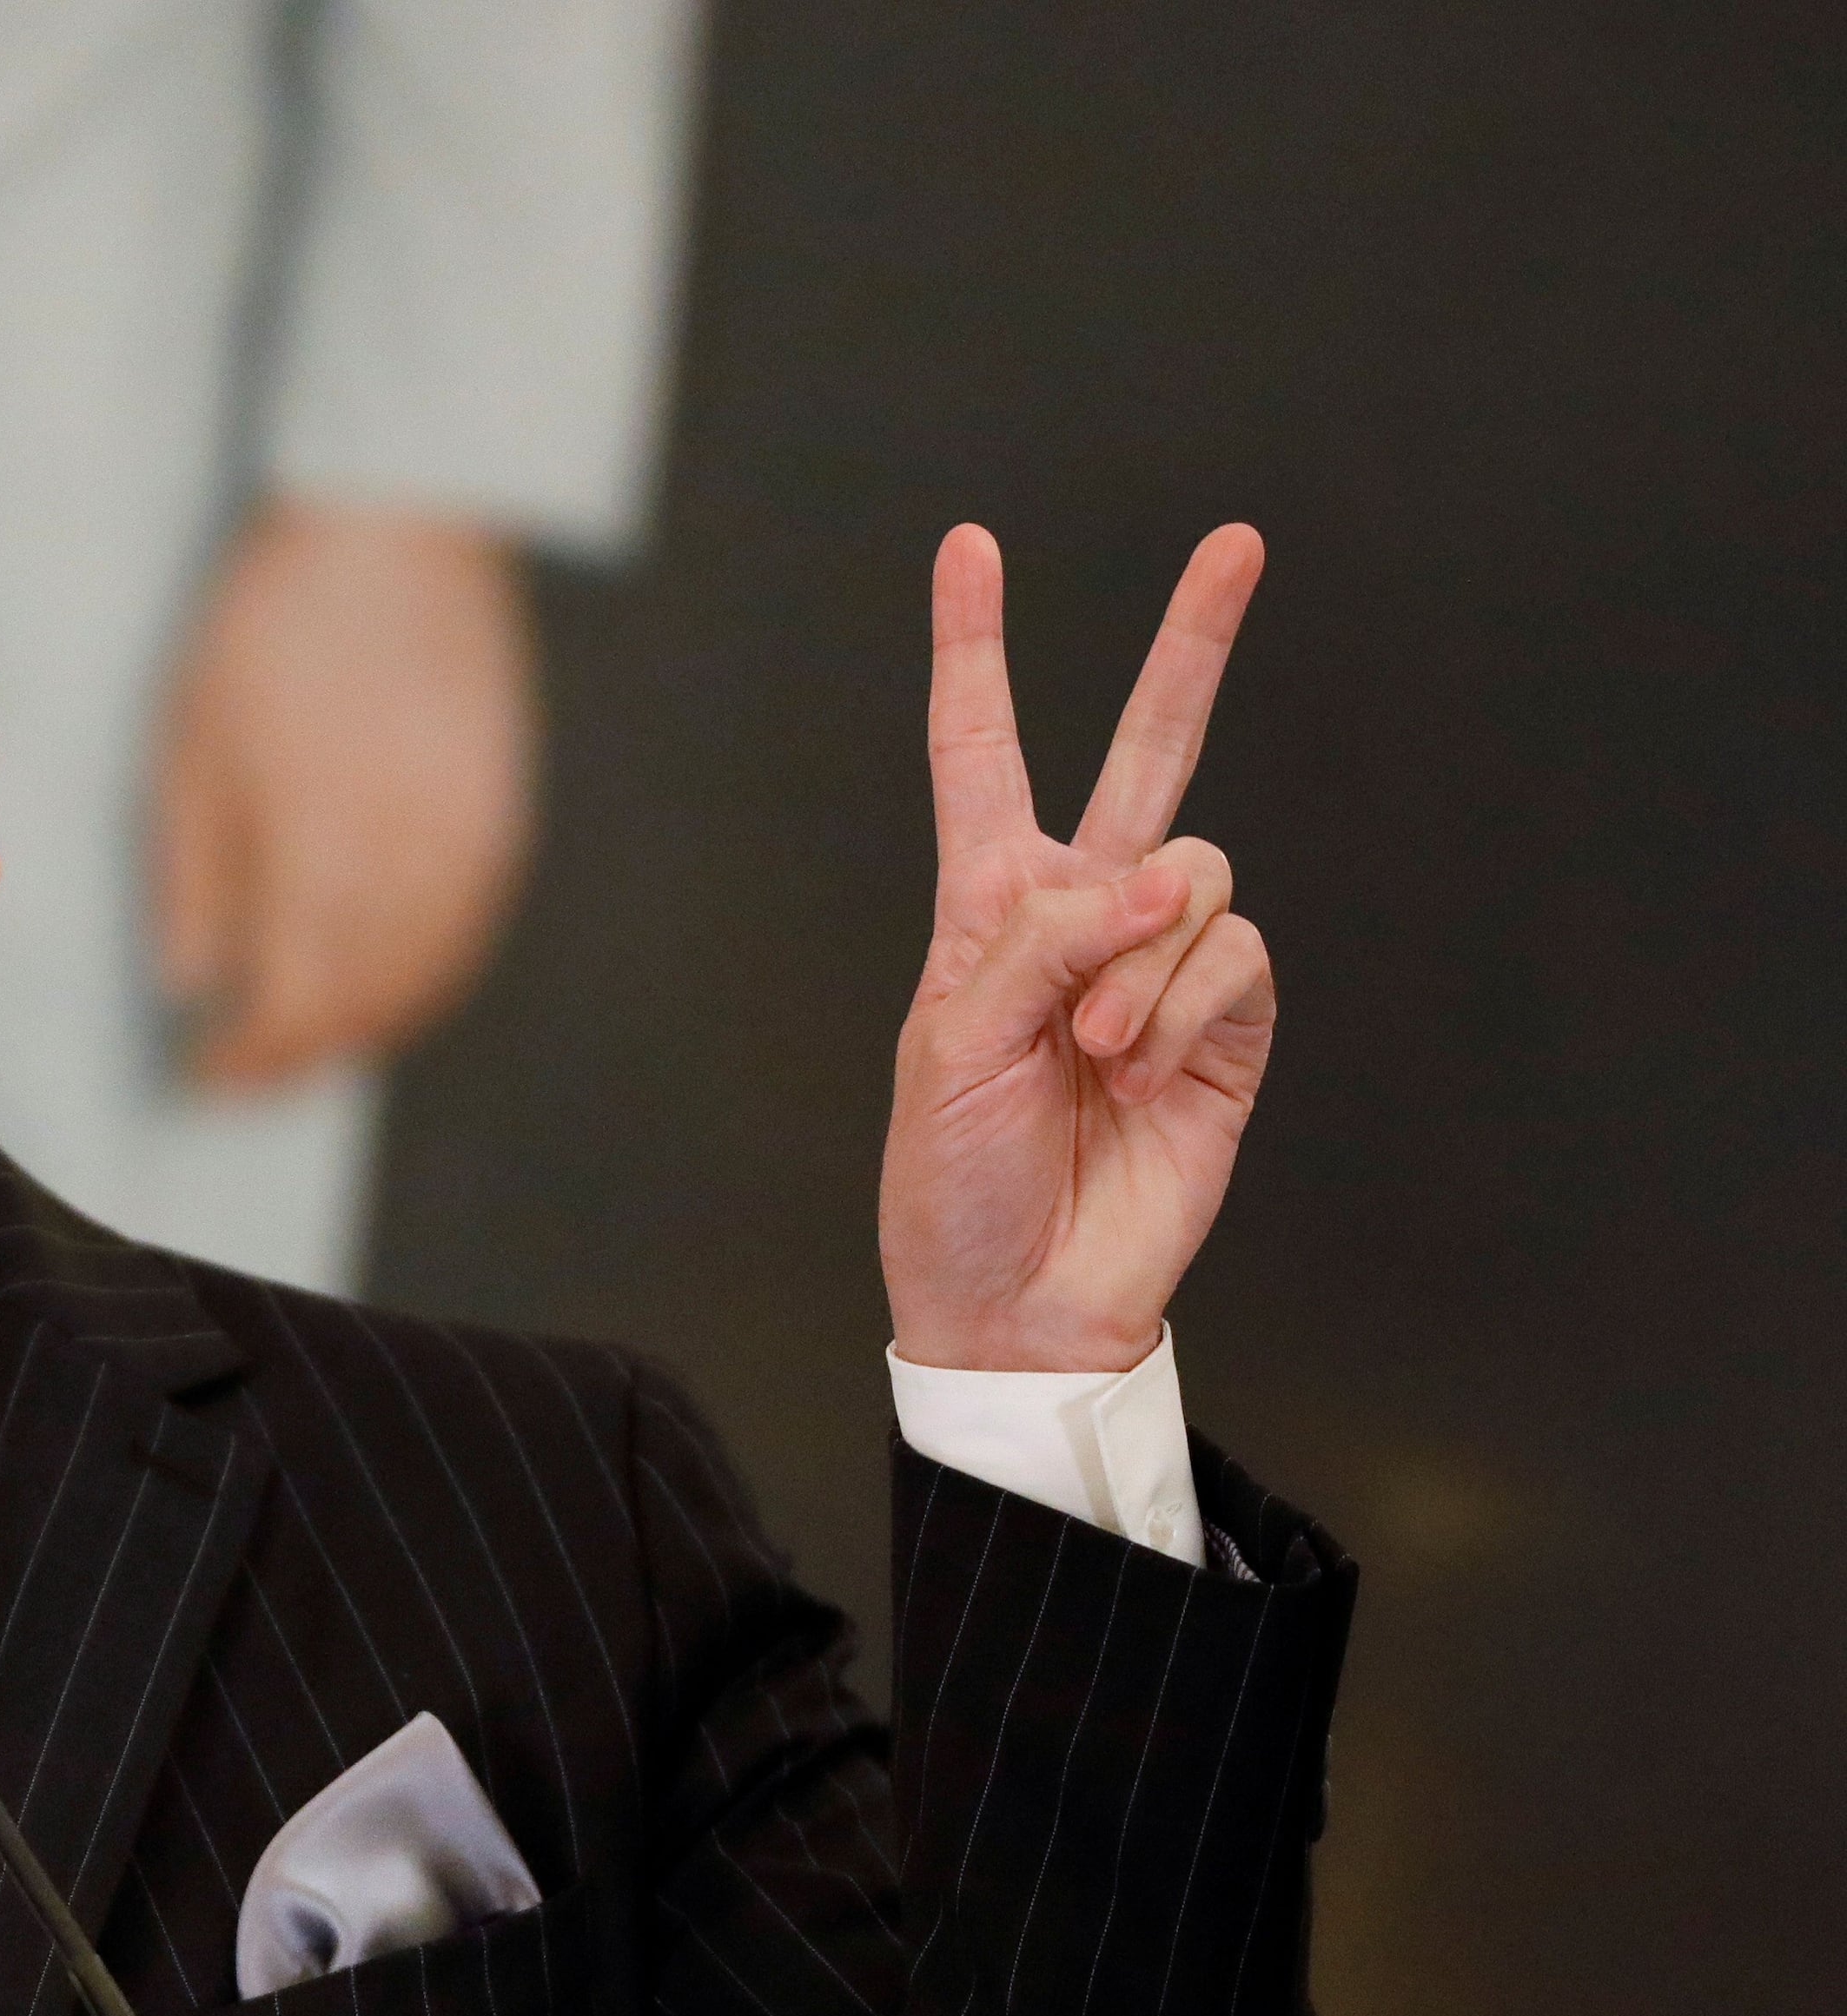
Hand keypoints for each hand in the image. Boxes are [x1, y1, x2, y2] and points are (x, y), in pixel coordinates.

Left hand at [154, 501, 534, 1089]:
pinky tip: (378, 980)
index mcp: (323, 857)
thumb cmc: (269, 632)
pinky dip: (418, 980)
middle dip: (297, 1057)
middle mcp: (411, 870)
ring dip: (360, 1028)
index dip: (245, 1060)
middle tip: (246, 1075)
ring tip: (304, 1042)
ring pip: (420, 983)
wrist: (395, 529)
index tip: (200, 1075)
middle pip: (359, 1010)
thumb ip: (194, 878)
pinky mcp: (505, 819)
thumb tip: (191, 984)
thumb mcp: (192, 750)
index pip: (289, 1009)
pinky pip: (466, 936)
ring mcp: (470, 847)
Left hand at [878, 523, 1272, 1373]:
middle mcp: (1081, 918)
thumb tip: (1153, 882)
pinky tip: (1143, 1073)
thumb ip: (1040, 943)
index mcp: (986, 908)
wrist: (1016, 1301)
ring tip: (1092, 1054)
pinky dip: (1184, 1010)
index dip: (976, 653)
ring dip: (1139, 965)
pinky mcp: (1227, 1028)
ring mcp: (1161, 969)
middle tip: (1237, 543)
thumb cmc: (951, 1184)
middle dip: (1191, 647)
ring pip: (1194, 874)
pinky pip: (1234, 956)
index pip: (981, 755)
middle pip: (1149, 753)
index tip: (969, 548)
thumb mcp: (950, 1049)